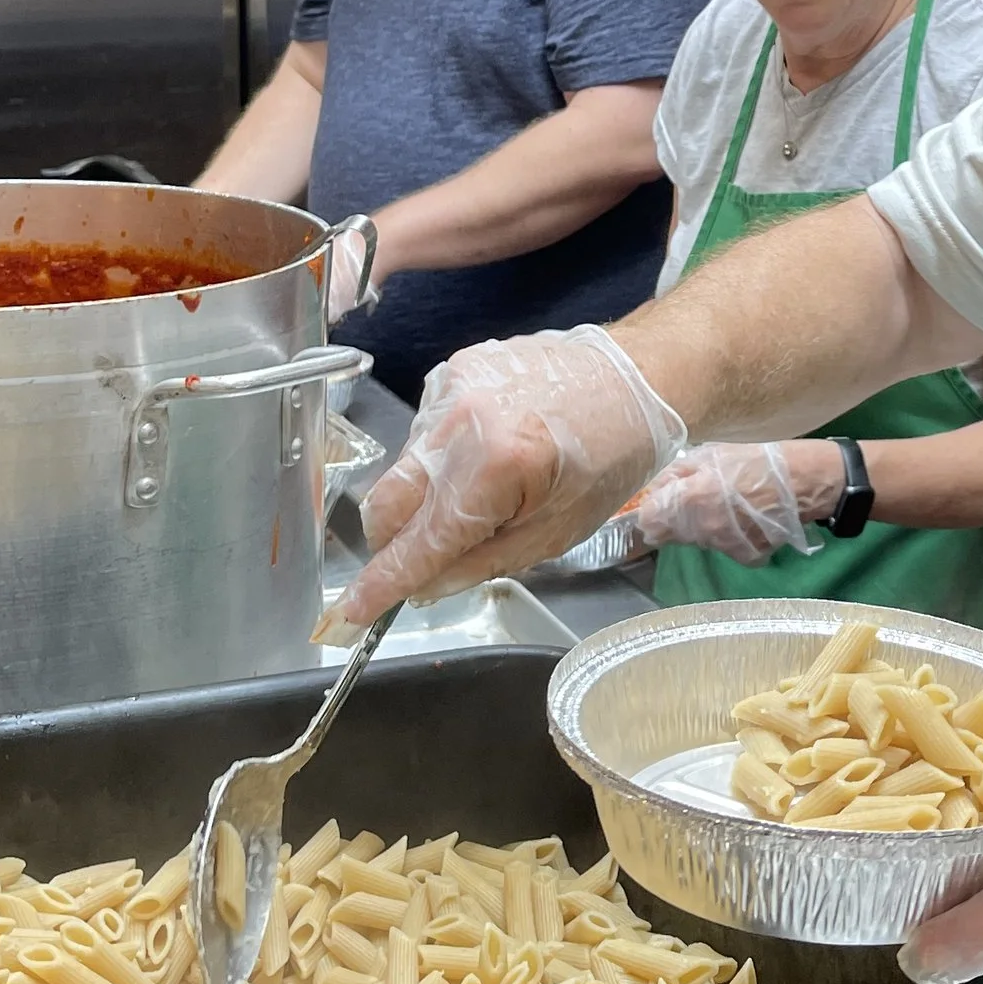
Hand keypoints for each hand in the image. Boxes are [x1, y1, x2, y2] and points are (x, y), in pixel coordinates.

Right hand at [350, 325, 689, 611]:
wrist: (634, 377)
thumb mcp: (557, 532)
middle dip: (391, 542)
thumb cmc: (611, 458)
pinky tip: (490, 452)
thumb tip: (423, 587)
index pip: (419, 542)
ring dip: (425, 495)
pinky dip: (443, 456)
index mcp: (493, 468)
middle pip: (384, 502)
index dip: (381, 584)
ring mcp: (450, 388)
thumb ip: (482, 563)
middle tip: (420, 559)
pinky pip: (425, 432)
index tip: (348, 614)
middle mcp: (459, 422)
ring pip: (404, 467)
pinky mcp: (452, 369)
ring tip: (487, 490)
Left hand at [629, 440, 842, 561]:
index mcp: (690, 499)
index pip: (648, 521)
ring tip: (729, 504)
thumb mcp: (712, 454)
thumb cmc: (756, 459)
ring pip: (699, 541)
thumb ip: (677, 474)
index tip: (660, 502)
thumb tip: (652, 490)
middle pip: (672, 534)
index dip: (651, 510)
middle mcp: (703, 529)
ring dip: (704, 526)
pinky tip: (746, 519)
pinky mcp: (746, 557)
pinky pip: (727, 549)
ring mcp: (725, 547)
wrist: (804, 481)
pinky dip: (731, 537)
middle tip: (699, 497)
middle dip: (676, 518)